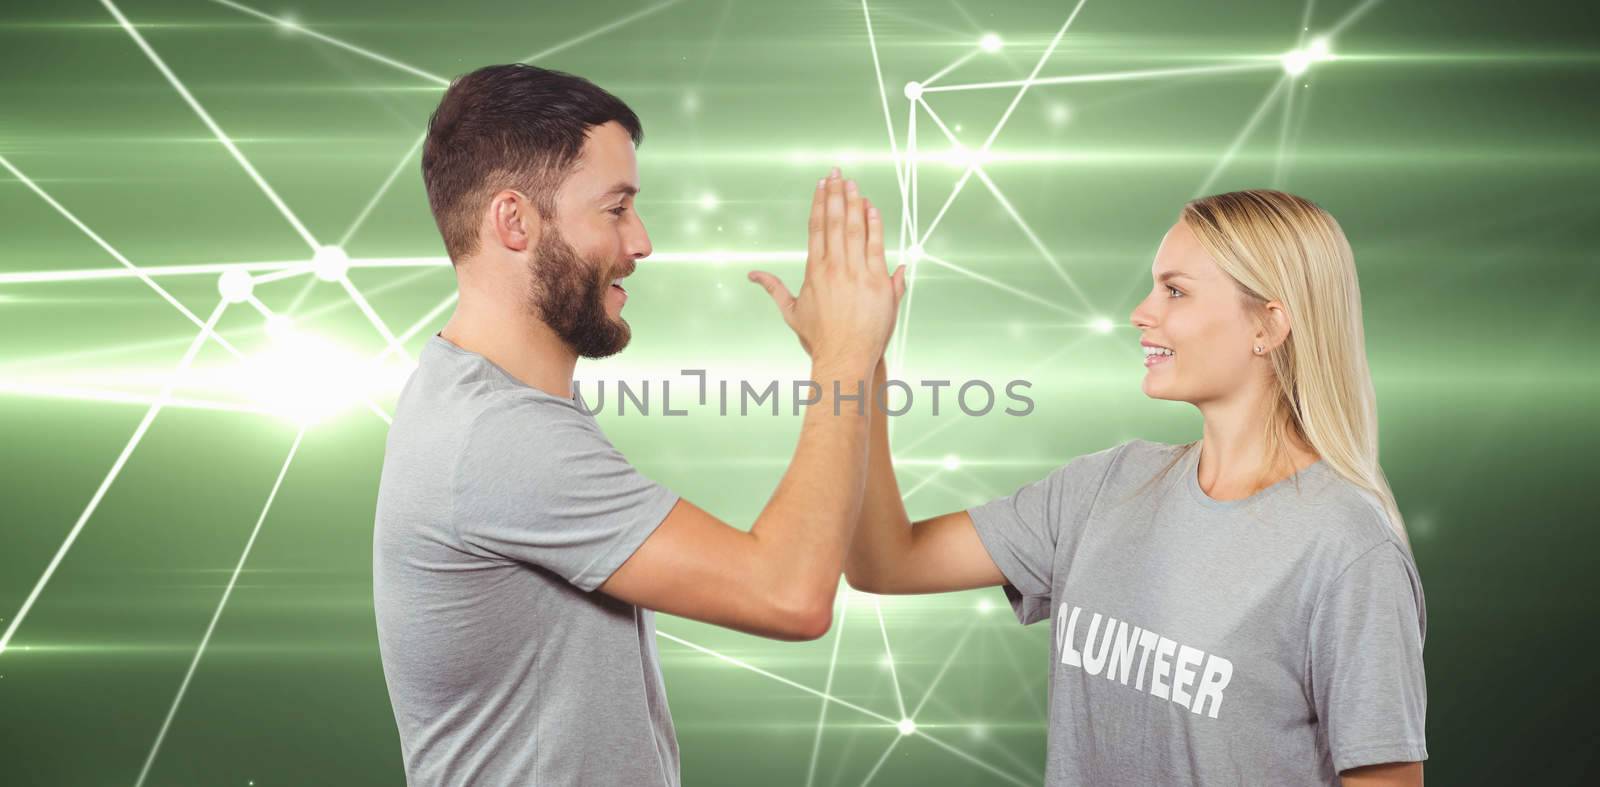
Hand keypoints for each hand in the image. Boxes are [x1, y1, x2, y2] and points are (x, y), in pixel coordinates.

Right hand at [749, 168, 906, 365]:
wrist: (845, 357)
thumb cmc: (819, 338)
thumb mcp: (791, 312)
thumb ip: (773, 288)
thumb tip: (752, 275)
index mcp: (814, 271)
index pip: (817, 228)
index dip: (820, 204)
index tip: (822, 185)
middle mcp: (834, 268)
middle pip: (835, 222)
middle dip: (836, 194)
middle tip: (836, 172)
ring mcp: (856, 273)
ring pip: (855, 230)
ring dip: (854, 203)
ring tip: (853, 183)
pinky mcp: (877, 282)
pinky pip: (876, 246)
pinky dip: (875, 225)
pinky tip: (872, 208)